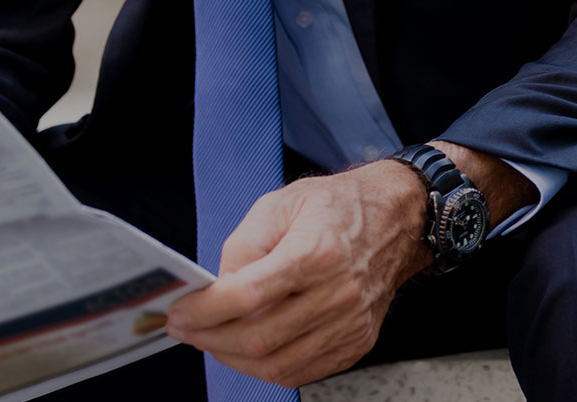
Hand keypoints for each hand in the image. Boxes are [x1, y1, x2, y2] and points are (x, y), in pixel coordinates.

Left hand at [166, 160, 429, 386]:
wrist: (397, 219)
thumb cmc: (339, 208)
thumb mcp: (279, 204)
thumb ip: (242, 247)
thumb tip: (217, 289)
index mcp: (317, 252)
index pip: (247, 296)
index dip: (204, 311)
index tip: (180, 313)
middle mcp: (338, 293)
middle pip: (259, 338)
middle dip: (210, 340)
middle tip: (187, 329)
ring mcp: (351, 323)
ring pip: (278, 364)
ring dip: (233, 359)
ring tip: (213, 340)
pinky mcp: (358, 341)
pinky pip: (302, 371)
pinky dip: (267, 368)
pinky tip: (249, 349)